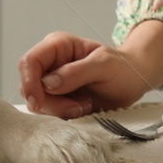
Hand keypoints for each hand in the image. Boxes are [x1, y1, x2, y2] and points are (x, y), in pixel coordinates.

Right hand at [16, 30, 162, 117]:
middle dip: (50, 102)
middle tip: (77, 107)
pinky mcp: (57, 100)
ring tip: (85, 106)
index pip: (30, 61)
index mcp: (58, 45)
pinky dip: (63, 116)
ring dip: (59, 111)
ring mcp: (52, 83)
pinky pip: (48, 112)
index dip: (29, 82)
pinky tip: (83, 110)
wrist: (133, 82)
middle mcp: (50, 63)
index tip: (39, 102)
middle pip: (29, 86)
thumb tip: (48, 83)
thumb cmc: (122, 68)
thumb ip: (77, 72)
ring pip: (37, 103)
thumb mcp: (104, 65)